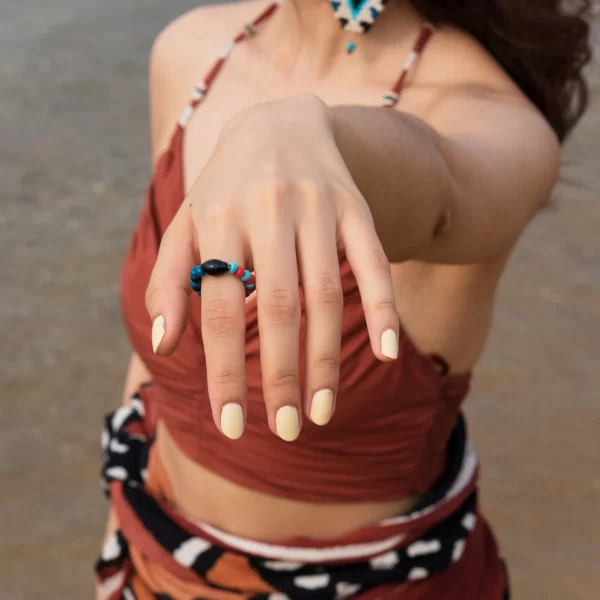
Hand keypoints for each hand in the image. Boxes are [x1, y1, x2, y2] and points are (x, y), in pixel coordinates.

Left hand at [146, 94, 398, 440]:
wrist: (282, 121)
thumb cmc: (226, 187)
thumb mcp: (187, 223)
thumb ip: (169, 281)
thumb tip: (166, 346)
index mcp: (219, 217)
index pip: (219, 307)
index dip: (225, 369)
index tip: (231, 425)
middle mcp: (268, 209)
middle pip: (278, 306)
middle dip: (281, 374)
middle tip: (285, 430)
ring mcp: (318, 207)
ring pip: (326, 293)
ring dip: (326, 358)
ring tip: (321, 412)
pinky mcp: (356, 208)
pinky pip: (375, 261)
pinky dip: (384, 307)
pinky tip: (390, 352)